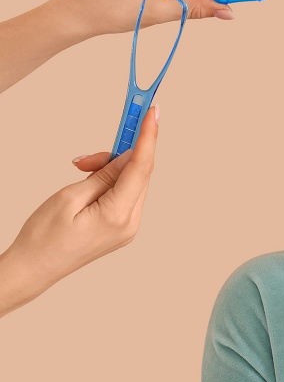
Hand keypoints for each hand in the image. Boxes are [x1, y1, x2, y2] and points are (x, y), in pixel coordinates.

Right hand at [0, 106, 158, 317]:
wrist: (33, 268)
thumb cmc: (43, 237)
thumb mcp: (70, 197)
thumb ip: (103, 175)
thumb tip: (126, 157)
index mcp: (119, 216)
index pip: (141, 167)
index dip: (148, 137)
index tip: (153, 112)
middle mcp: (131, 224)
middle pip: (138, 174)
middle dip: (117, 154)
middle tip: (88, 154)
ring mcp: (128, 228)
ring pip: (131, 183)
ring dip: (110, 168)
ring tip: (80, 170)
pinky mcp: (121, 228)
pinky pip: (125, 194)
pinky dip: (111, 180)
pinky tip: (91, 179)